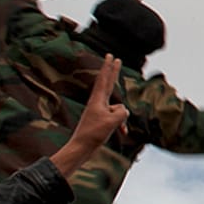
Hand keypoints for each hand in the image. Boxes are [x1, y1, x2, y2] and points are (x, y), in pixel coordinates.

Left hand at [51, 55, 127, 176]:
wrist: (80, 148)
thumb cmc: (94, 134)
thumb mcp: (113, 121)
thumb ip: (122, 112)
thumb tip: (123, 111)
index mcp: (97, 100)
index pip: (104, 79)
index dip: (108, 67)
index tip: (111, 56)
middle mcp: (98, 103)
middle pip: (107, 83)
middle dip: (113, 72)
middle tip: (116, 59)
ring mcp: (99, 111)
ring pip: (118, 108)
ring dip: (122, 119)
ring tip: (118, 129)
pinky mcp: (101, 120)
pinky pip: (117, 118)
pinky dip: (121, 125)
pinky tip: (122, 133)